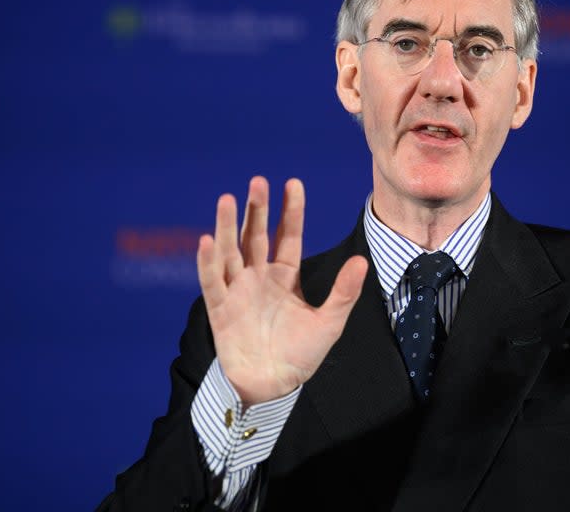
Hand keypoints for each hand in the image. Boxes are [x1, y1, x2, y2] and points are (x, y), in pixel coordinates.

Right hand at [197, 176, 367, 405]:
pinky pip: (211, 282)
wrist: (272, 388)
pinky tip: (207, 240)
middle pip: (255, 236)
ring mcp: (237, 290)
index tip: (292, 183)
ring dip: (227, 225)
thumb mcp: (328, 323)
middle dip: (256, 209)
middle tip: (258, 181)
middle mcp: (258, 276)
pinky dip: (207, 262)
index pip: (287, 236)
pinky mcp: (220, 310)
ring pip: (230, 251)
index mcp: (285, 276)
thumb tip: (362, 261)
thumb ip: (343, 292)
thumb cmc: (300, 355)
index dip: (290, 211)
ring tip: (226, 198)